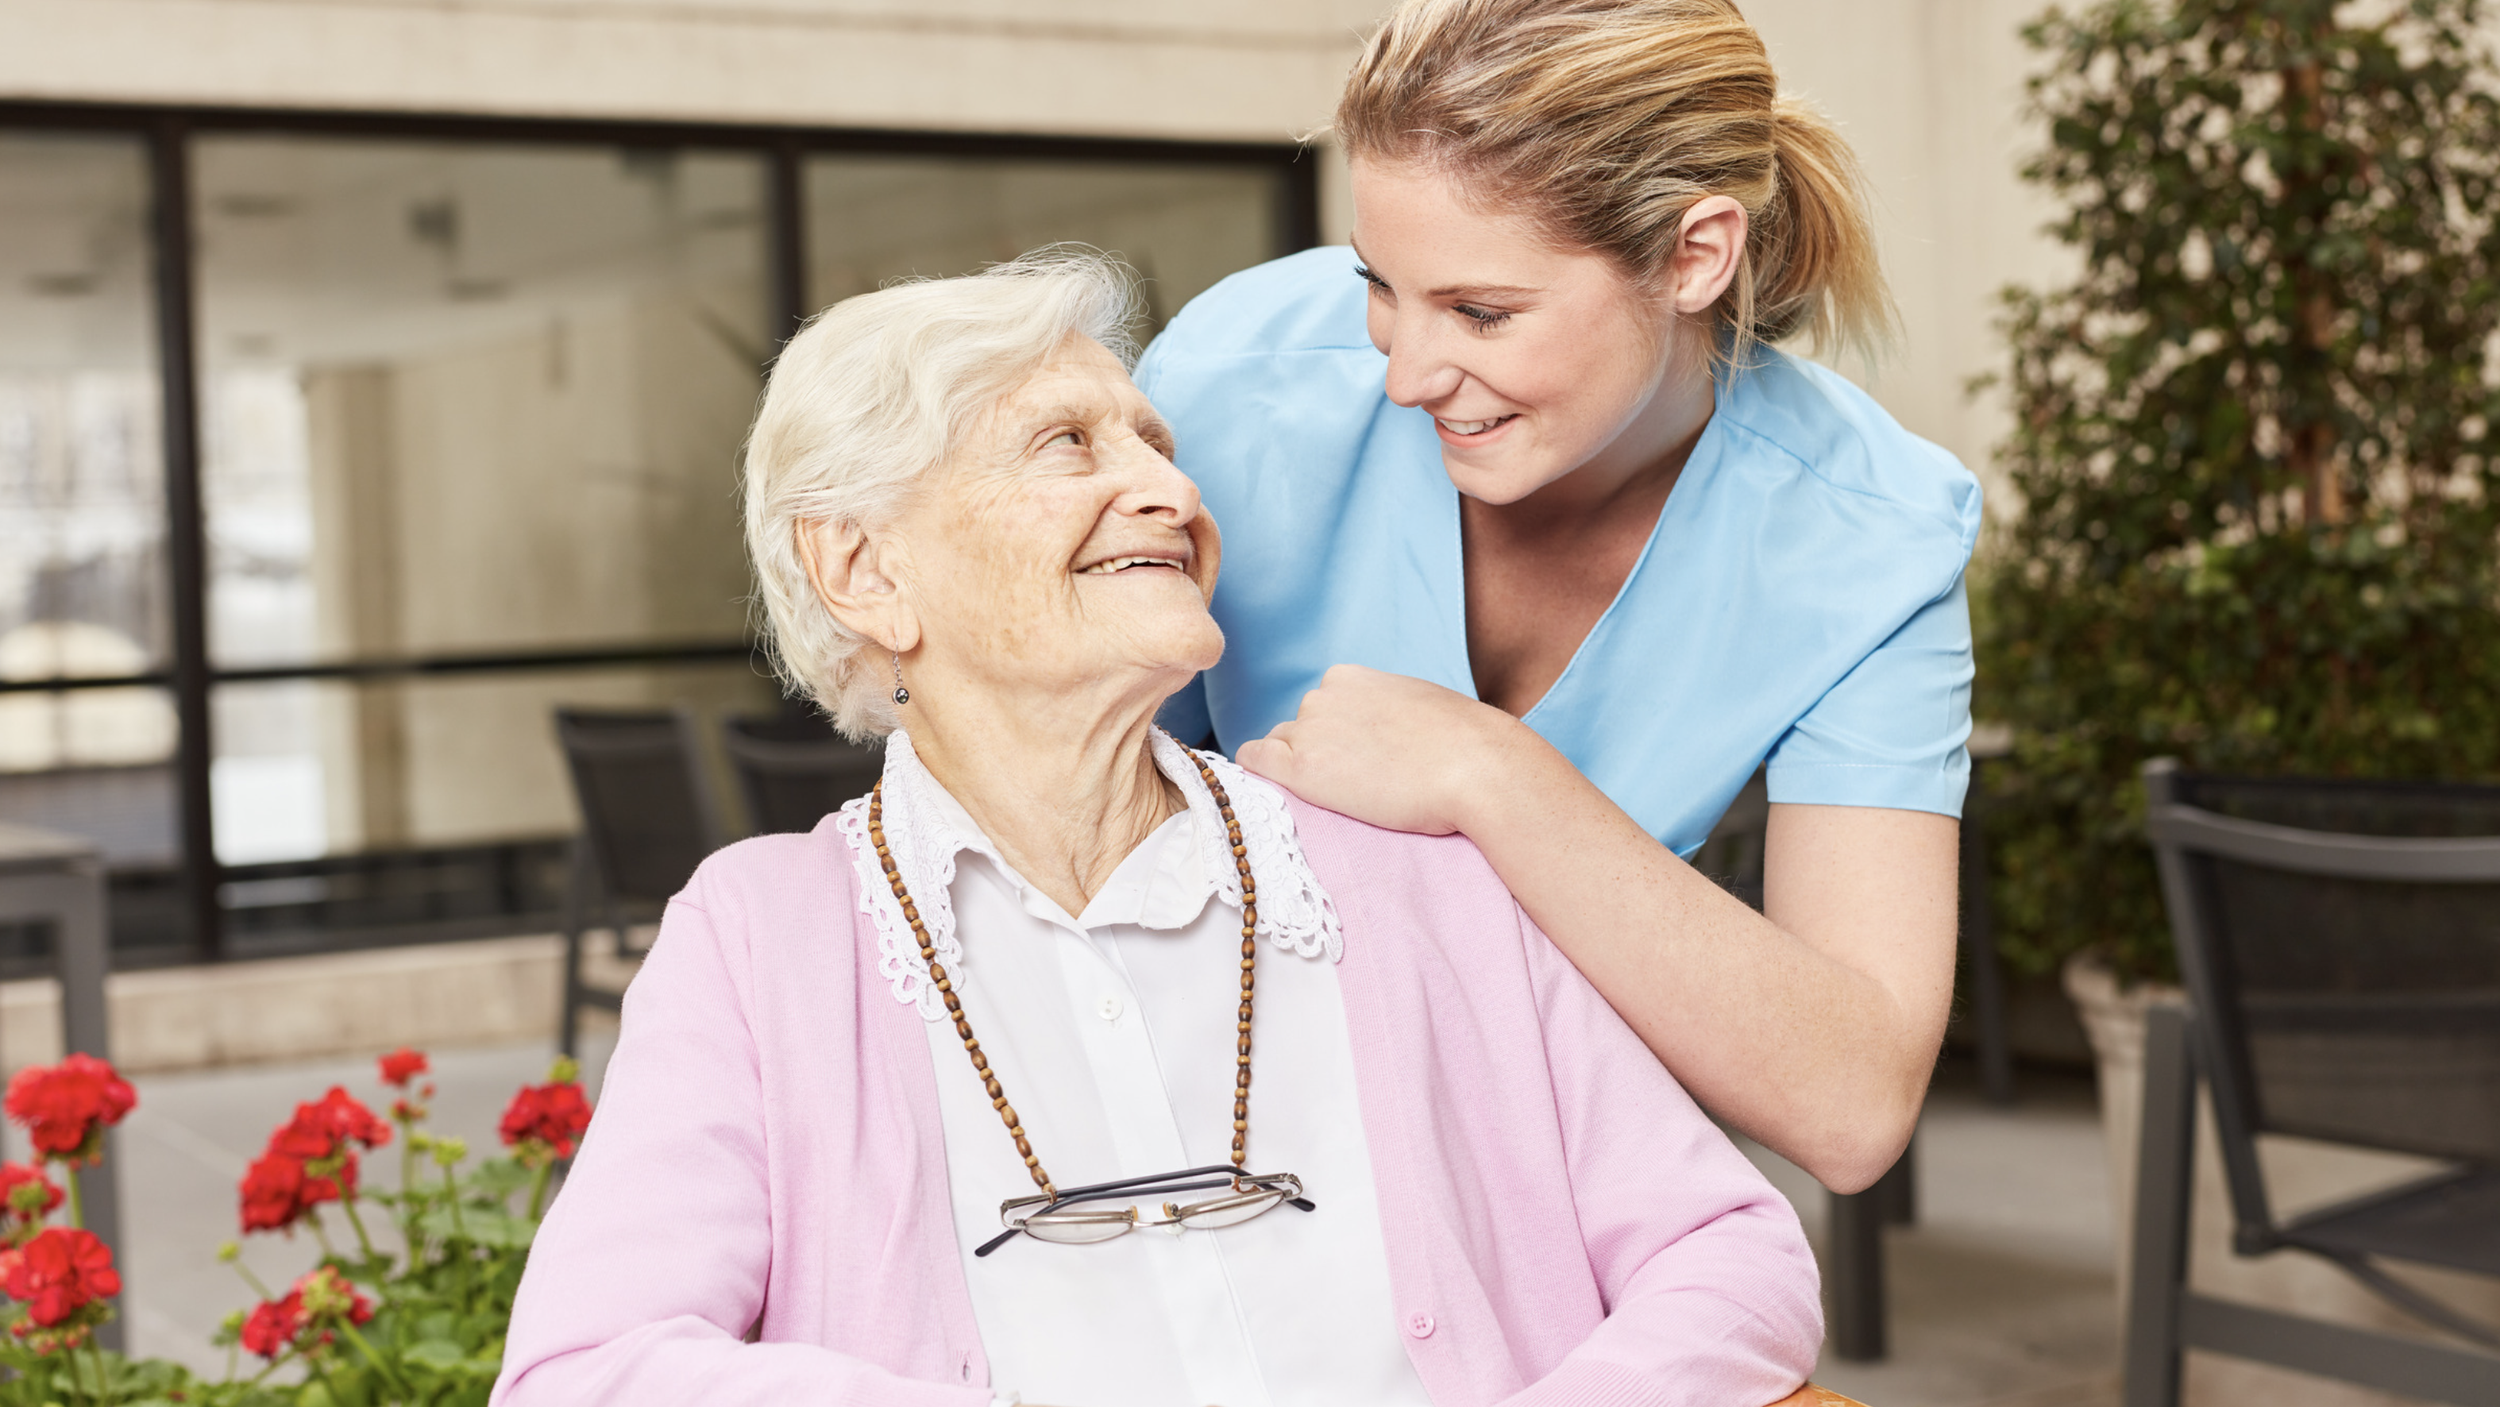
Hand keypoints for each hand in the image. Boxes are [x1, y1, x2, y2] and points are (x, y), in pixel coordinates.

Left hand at [1236, 664, 1522, 834]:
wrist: (1476, 767)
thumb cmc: (1464, 743)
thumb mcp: (1418, 705)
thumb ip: (1385, 710)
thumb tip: (1383, 734)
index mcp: (1349, 677)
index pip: (1321, 707)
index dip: (1335, 736)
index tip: (1357, 759)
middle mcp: (1321, 696)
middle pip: (1298, 728)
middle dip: (1318, 751)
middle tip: (1356, 781)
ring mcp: (1308, 731)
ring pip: (1281, 748)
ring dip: (1300, 768)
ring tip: (1342, 794)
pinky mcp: (1302, 769)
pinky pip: (1255, 762)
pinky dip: (1257, 773)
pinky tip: (1274, 789)